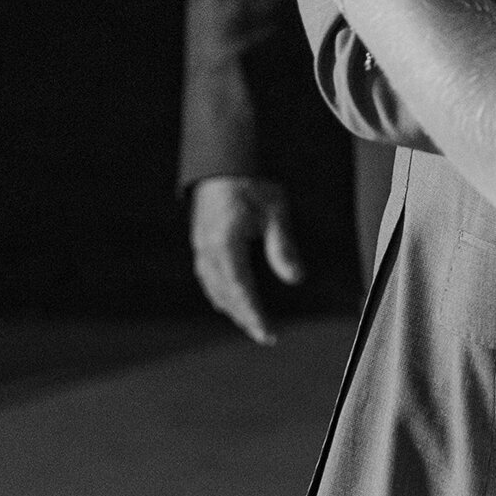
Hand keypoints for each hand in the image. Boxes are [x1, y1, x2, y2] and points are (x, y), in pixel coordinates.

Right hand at [190, 175, 306, 343]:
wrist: (222, 160)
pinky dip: (221, 293)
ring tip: (251, 323)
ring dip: (232, 308)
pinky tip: (230, 301)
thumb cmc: (251, 183)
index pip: (241, 290)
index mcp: (225, 244)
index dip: (254, 315)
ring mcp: (200, 247)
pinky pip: (207, 278)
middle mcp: (208, 250)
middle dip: (245, 317)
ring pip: (214, 289)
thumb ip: (283, 246)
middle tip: (265, 335)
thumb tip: (295, 278)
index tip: (268, 333)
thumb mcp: (275, 210)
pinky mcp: (200, 243)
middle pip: (226, 295)